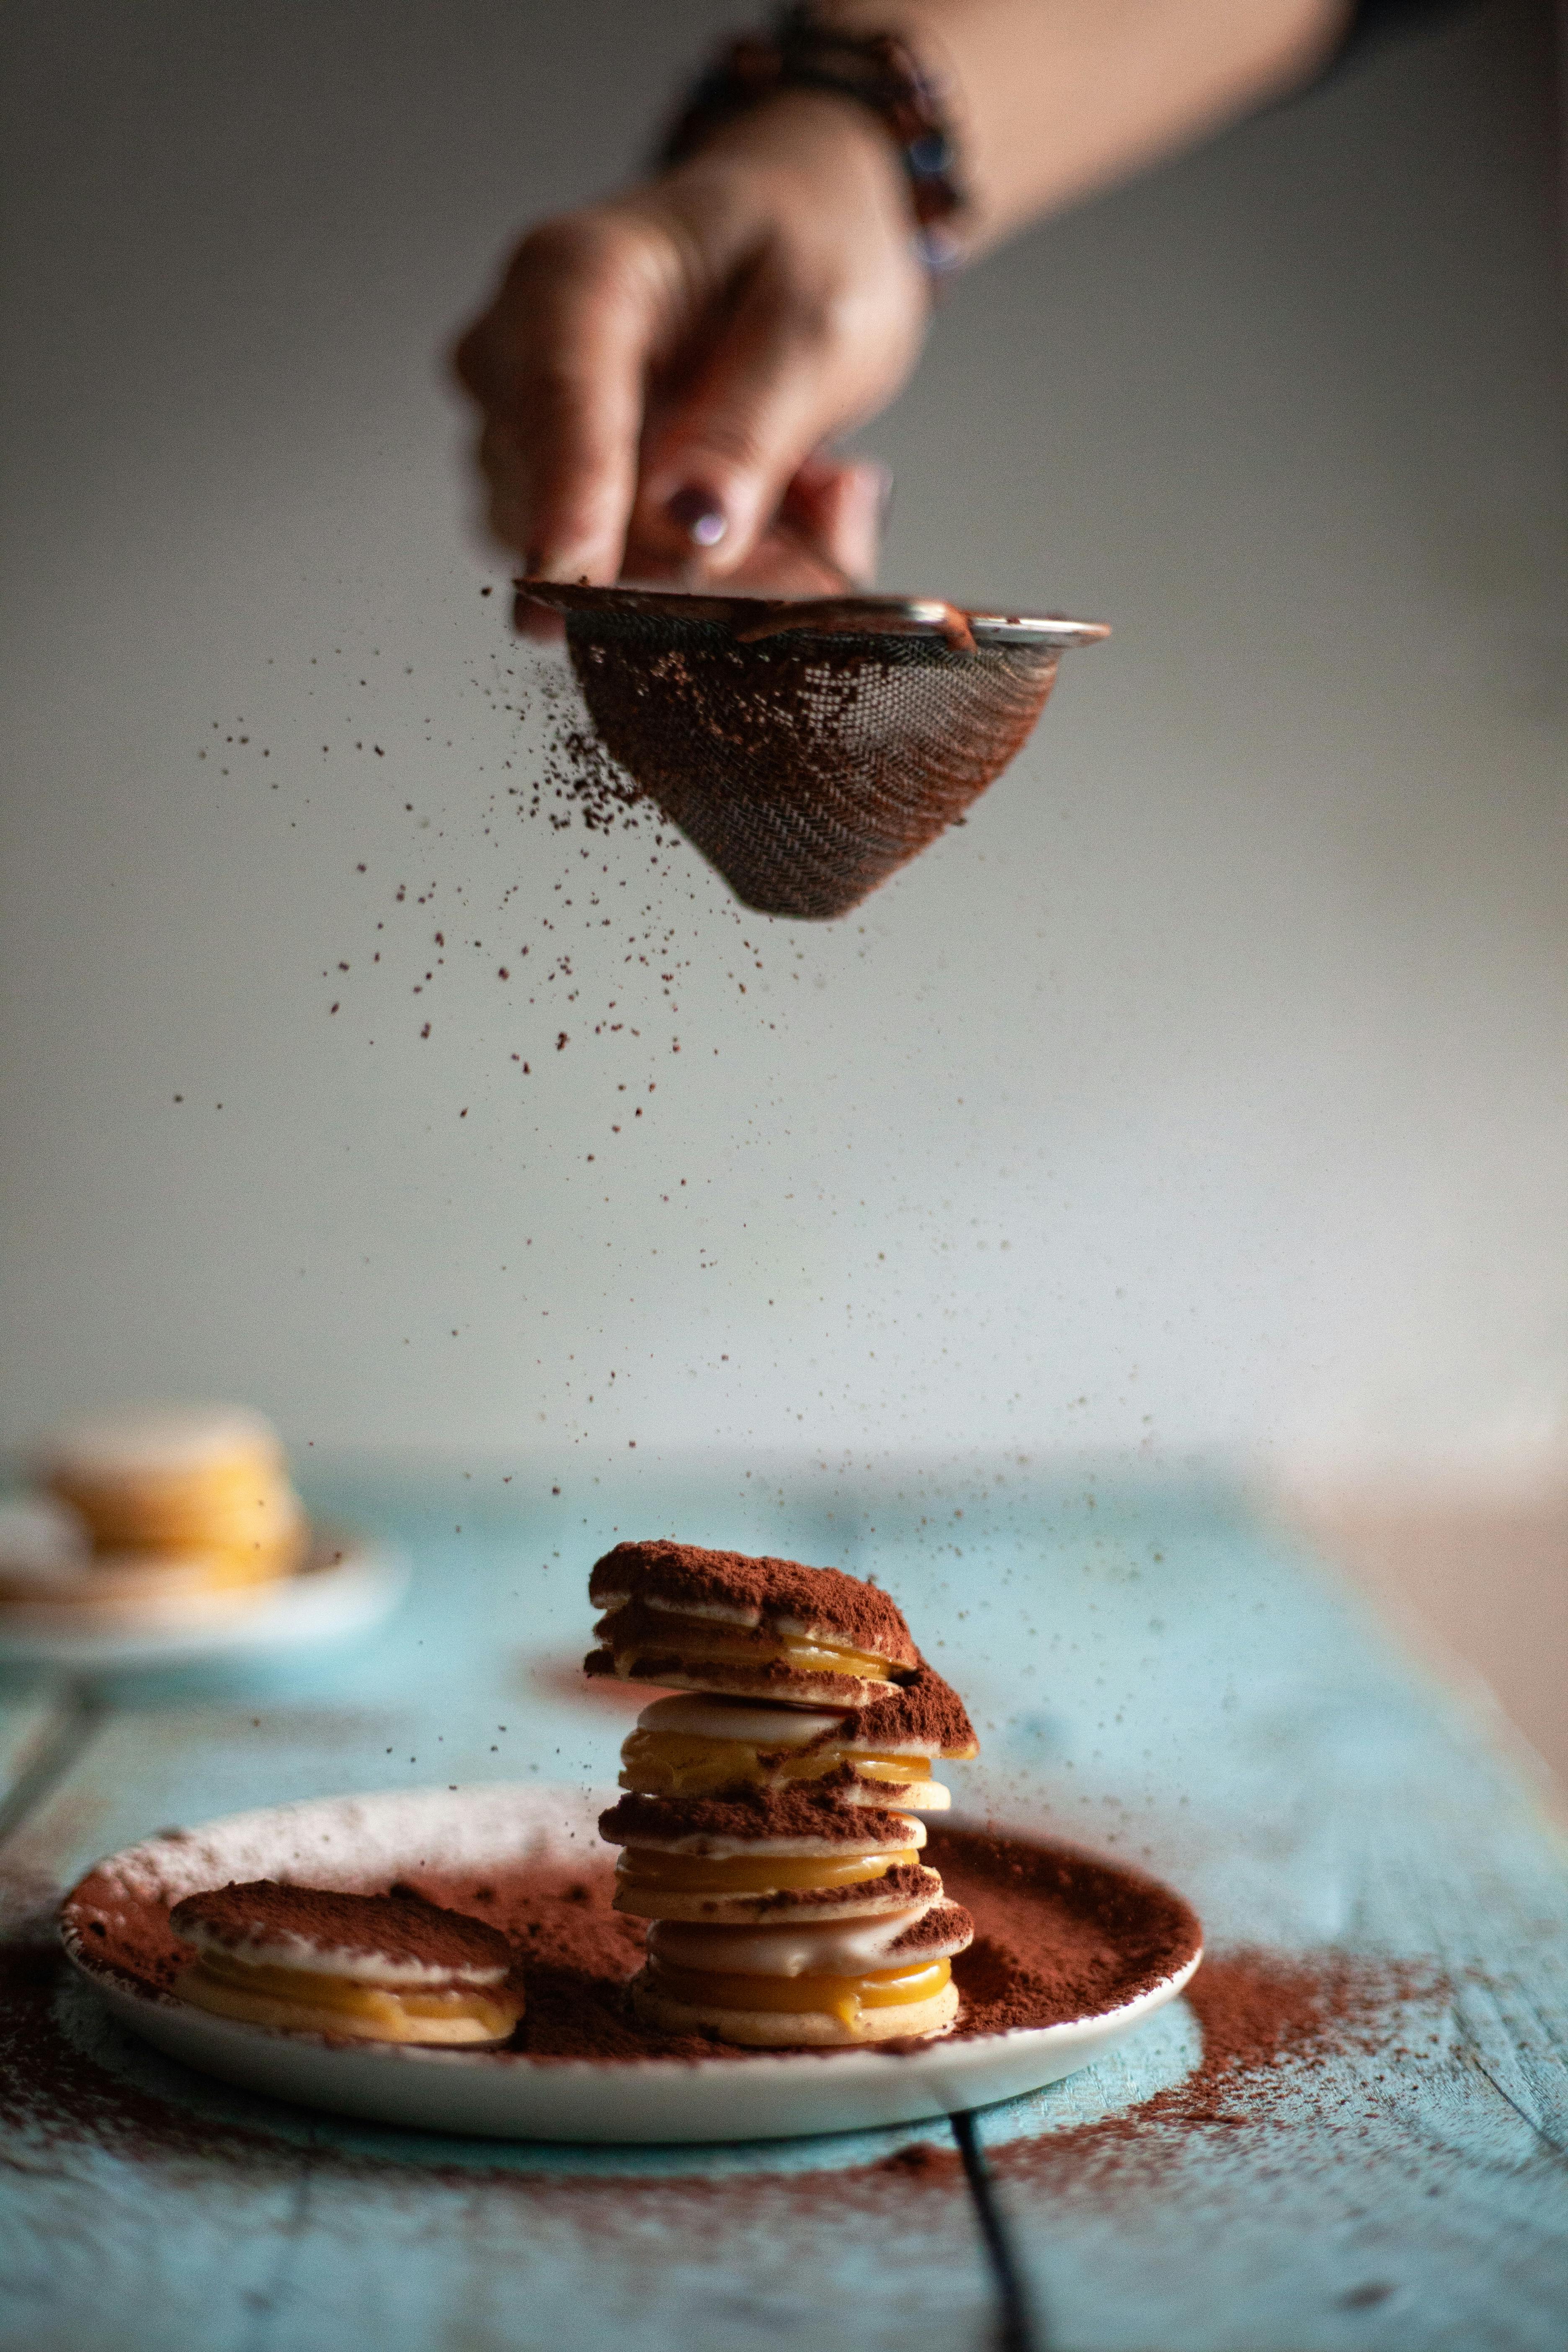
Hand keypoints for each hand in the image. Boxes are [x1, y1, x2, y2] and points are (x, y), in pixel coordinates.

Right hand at [453, 91, 928, 618]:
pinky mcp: (550, 500)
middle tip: (827, 528)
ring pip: (590, 567)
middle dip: (691, 561)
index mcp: (571, 276)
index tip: (581, 583)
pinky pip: (614, 582)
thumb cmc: (801, 243)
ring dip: (716, 573)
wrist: (792, 231)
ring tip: (813, 500)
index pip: (552, 401)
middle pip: (561, 509)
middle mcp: (515, 359)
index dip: (568, 503)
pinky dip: (707, 575)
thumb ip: (755, 425)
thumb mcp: (819, 320)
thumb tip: (693, 531)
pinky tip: (773, 516)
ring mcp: (522, 438)